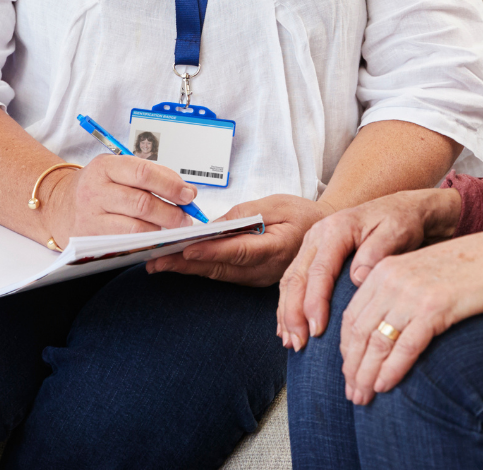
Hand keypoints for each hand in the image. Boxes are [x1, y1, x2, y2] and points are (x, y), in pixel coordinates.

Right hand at [45, 154, 195, 246]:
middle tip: (186, 217)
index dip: (170, 184)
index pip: (143, 172)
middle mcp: (95, 190)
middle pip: (142, 202)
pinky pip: (124, 242)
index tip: (188, 194)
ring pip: (135, 226)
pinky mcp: (89, 239)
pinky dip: (145, 241)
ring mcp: (90, 216)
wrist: (58, 205)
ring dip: (161, 229)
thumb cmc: (98, 186)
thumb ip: (150, 176)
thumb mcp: (117, 170)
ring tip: (174, 228)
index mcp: (105, 166)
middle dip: (171, 211)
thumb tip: (185, 190)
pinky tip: (155, 238)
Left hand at [144, 194, 330, 285]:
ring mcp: (259, 278)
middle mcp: (265, 269)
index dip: (210, 251)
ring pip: (219, 275)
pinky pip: (224, 275)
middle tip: (156, 261)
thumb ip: (245, 214)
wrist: (325, 234)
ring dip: (189, 269)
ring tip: (160, 263)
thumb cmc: (303, 214)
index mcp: (276, 247)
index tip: (185, 249)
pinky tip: (182, 264)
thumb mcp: (277, 203)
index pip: (237, 251)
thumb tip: (212, 226)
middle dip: (186, 265)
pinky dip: (202, 269)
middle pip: (220, 268)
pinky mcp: (253, 280)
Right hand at [277, 188, 459, 349]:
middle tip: (299, 344)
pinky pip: (293, 280)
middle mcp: (317, 235)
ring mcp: (312, 243)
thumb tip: (357, 278)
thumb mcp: (396, 232)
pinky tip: (288, 327)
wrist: (399, 208)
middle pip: (298, 277)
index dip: (315, 302)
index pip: (319, 270)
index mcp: (336, 229)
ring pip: (291, 280)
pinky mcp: (312, 253)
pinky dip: (288, 305)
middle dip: (294, 314)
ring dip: (287, 313)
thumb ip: (376, 252)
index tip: (316, 330)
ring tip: (291, 342)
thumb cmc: (399, 221)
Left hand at [337, 221, 482, 403]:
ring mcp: (411, 293)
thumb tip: (379, 332)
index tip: (347, 372)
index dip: (345, 348)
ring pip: (378, 341)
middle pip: (359, 331)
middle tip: (352, 393)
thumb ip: (396, 295)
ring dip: (367, 374)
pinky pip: (405, 346)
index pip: (351, 315)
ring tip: (363, 397)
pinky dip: (392, 370)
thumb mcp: (419, 274)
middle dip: (352, 367)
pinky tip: (385, 386)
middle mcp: (391, 279)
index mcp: (383, 270)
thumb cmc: (462, 271)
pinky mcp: (434, 307)